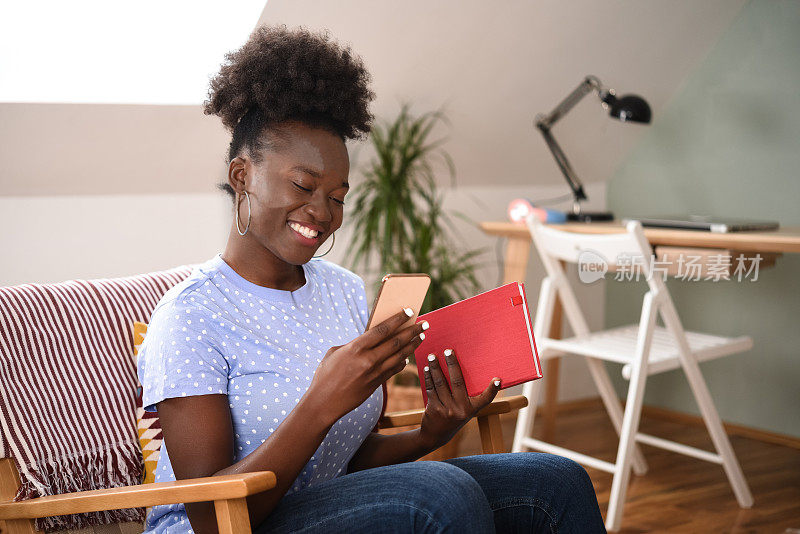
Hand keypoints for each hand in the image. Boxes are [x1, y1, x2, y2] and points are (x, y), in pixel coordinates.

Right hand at [308, 308, 425, 424]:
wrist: (324, 403)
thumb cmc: (325, 375)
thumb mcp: (335, 353)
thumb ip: (354, 344)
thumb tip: (369, 340)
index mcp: (356, 348)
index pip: (382, 330)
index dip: (398, 319)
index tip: (409, 311)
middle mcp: (368, 360)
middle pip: (396, 342)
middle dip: (413, 331)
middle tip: (424, 324)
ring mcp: (374, 373)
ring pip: (400, 356)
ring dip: (413, 345)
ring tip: (422, 337)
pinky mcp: (376, 384)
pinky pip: (394, 370)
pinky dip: (402, 362)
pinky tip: (407, 356)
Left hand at [418, 348, 500, 449]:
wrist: (436, 435)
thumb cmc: (454, 416)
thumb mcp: (464, 410)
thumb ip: (465, 395)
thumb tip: (460, 369)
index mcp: (472, 410)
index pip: (485, 399)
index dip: (492, 390)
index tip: (498, 379)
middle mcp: (461, 410)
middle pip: (457, 382)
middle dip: (452, 364)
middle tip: (448, 351)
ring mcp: (447, 410)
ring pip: (441, 383)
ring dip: (435, 368)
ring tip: (432, 356)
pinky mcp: (434, 409)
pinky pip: (431, 389)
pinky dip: (428, 377)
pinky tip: (426, 369)